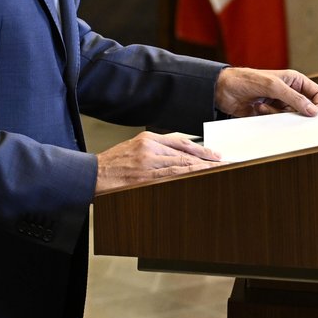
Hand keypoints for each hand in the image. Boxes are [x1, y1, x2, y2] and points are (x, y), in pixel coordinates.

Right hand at [94, 131, 221, 192]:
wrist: (93, 174)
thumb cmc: (113, 163)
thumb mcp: (133, 148)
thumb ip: (155, 149)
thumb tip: (179, 156)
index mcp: (148, 138)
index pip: (181, 142)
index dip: (201, 150)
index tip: (215, 155)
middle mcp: (150, 147)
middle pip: (185, 153)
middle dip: (207, 159)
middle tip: (224, 163)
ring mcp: (149, 162)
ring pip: (182, 164)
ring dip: (203, 169)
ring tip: (218, 172)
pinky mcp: (147, 176)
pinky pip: (173, 176)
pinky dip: (189, 176)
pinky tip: (200, 178)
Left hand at [214, 67, 317, 117]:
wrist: (222, 89)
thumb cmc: (245, 79)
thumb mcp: (273, 86)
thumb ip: (294, 98)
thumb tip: (313, 110)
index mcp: (293, 80)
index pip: (317, 93)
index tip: (313, 113)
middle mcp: (288, 92)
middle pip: (305, 108)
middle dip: (298, 112)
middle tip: (287, 112)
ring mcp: (278, 104)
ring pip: (291, 116)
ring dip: (279, 114)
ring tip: (265, 106)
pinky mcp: (269, 113)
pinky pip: (278, 122)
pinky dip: (270, 118)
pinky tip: (258, 109)